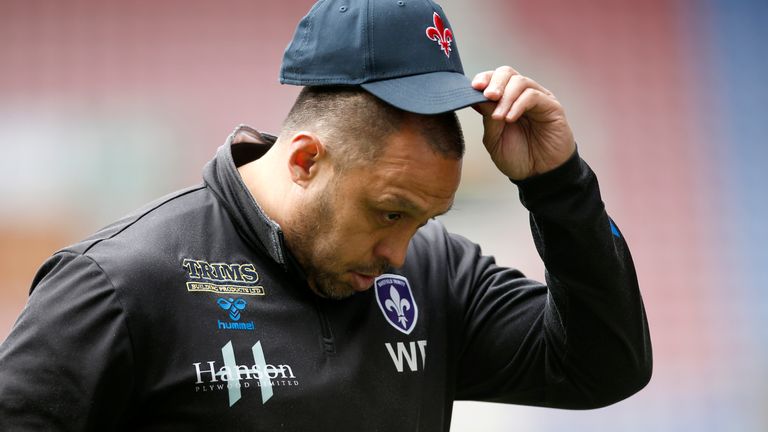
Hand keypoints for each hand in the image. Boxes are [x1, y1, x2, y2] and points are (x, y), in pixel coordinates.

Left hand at [471, 66, 575, 180]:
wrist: (539, 175)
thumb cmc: (518, 157)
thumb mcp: (494, 139)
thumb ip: (487, 117)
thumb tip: (476, 95)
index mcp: (506, 101)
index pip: (494, 79)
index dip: (483, 79)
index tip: (474, 87)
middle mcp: (521, 96)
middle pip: (507, 73)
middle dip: (494, 83)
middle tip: (488, 97)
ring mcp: (538, 99)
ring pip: (520, 82)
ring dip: (505, 97)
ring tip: (499, 117)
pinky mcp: (551, 107)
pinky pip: (533, 96)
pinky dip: (518, 105)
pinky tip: (510, 119)